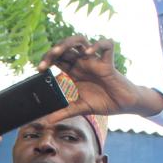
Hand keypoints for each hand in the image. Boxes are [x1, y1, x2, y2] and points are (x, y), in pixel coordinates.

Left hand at [36, 35, 162, 122]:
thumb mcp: (80, 108)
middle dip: (53, 51)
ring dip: (68, 42)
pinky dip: (97, 45)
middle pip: (65, 47)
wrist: (123, 105)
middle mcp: (82, 63)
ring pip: (81, 40)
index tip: (39, 69)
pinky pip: (106, 46)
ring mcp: (95, 61)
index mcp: (74, 71)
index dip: (47, 60)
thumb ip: (63, 112)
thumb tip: (46, 122)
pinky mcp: (108, 63)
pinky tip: (88, 53)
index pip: (57, 59)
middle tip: (45, 62)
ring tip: (59, 51)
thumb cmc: (103, 102)